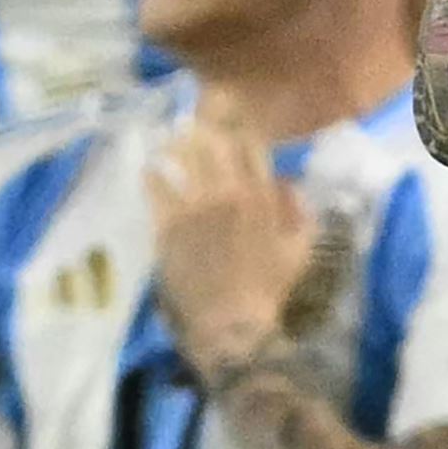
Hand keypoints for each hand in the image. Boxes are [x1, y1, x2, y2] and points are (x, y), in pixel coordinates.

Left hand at [145, 127, 316, 380]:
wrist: (231, 323)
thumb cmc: (269, 290)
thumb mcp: (299, 250)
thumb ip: (298, 211)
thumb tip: (288, 183)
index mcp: (261, 196)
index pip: (250, 144)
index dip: (239, 129)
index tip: (231, 126)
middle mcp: (227, 192)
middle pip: (213, 142)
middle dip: (204, 129)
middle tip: (195, 125)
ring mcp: (195, 207)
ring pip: (181, 158)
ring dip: (175, 144)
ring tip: (170, 140)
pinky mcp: (168, 225)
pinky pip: (155, 188)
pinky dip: (151, 174)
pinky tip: (148, 169)